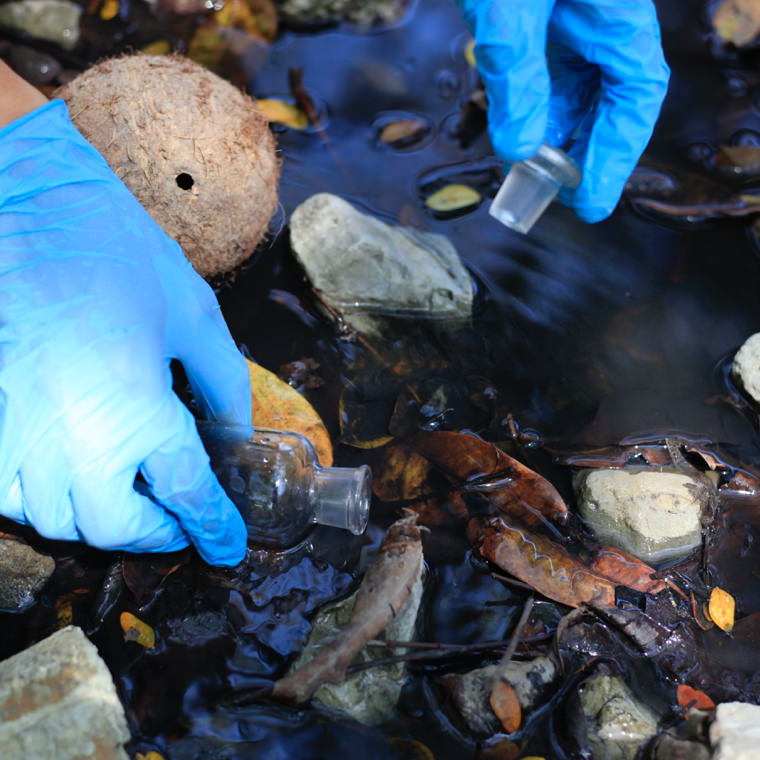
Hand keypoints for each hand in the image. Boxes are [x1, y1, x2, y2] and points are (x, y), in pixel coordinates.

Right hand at [0, 97, 250, 564]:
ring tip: (134, 500)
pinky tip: (73, 479)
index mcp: (136, 410)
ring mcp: (20, 432)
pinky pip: (9, 495)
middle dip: (157, 534)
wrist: (28, 207)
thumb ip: (224, 384)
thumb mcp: (195, 315)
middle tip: (183, 520)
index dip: (213, 527)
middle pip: (115, 527)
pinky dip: (46, 504)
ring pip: (57, 520)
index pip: (185, 493)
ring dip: (102, 523)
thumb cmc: (119, 252)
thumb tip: (236, 433)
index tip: (229, 547)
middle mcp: (73, 437)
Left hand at [458, 0, 669, 221]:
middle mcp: (609, 22)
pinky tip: (522, 137)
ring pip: (582, 93)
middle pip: (614, 102)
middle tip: (563, 199)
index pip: (635, 98)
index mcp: (620, 15)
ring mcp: (582, 21)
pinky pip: (555, 77)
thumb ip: (516, 76)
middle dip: (590, 155)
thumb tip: (518, 150)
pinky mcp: (553, 22)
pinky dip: (539, 111)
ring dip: (561, 137)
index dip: (615, 156)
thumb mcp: (508, 9)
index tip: (589, 202)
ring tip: (537, 176)